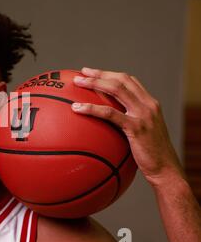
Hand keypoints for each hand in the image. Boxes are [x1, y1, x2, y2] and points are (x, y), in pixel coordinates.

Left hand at [71, 67, 183, 186]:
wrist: (165, 169)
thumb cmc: (150, 155)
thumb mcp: (142, 133)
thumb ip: (128, 122)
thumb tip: (104, 123)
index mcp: (150, 103)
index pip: (129, 80)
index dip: (109, 74)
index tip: (91, 72)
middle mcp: (148, 105)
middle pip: (121, 80)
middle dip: (99, 74)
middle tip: (81, 73)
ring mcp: (143, 114)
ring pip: (116, 90)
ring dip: (94, 83)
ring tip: (77, 83)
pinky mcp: (136, 127)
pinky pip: (110, 113)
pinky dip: (91, 108)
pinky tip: (77, 108)